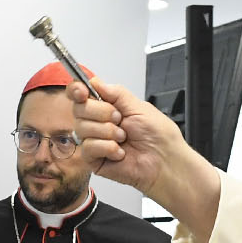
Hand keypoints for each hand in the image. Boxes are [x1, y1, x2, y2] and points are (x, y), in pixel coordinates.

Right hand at [71, 78, 221, 242]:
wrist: (164, 160)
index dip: (76, 90)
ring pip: (82, 128)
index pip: (80, 94)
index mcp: (107, 107)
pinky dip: (107, 147)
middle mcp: (98, 122)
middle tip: (120, 119)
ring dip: (107, 131)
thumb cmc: (158, 136)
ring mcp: (94, 141)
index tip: (82, 91)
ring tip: (124, 138)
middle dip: (101, 112)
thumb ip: (115, 92)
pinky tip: (119, 152)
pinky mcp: (94, 159)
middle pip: (79, 109)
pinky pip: (88, 147)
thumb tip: (95, 82)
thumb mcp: (138, 106)